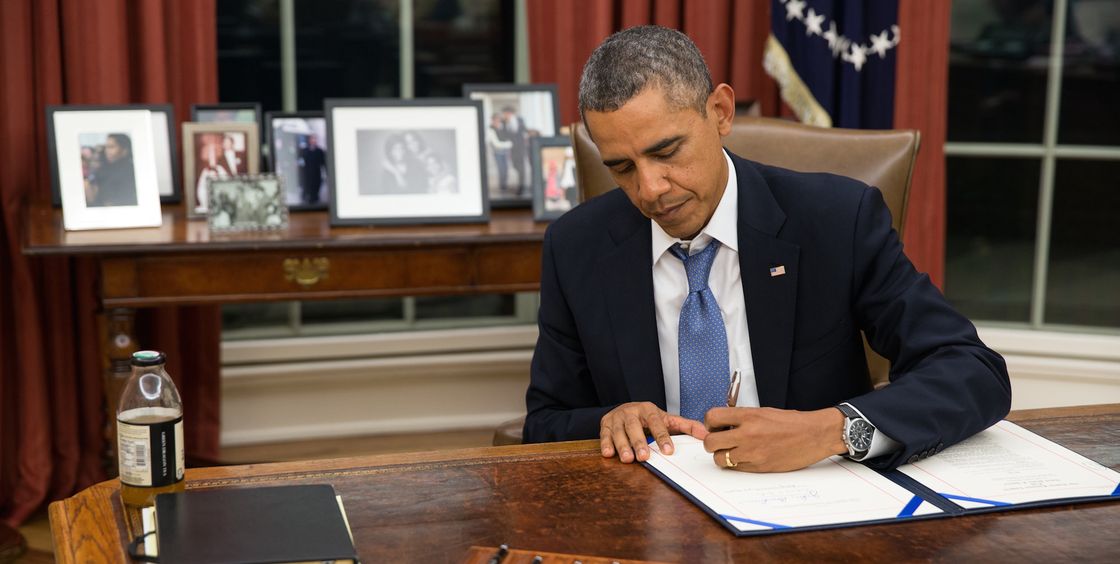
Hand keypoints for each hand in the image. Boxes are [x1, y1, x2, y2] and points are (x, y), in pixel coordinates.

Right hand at [600, 402, 708, 462]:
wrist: (626, 409)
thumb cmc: (649, 418)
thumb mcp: (667, 419)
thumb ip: (686, 426)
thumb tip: (706, 434)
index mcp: (648, 409)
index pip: (656, 422)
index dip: (662, 437)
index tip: (668, 451)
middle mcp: (631, 411)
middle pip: (634, 426)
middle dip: (639, 442)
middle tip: (644, 457)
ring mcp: (616, 417)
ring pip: (618, 431)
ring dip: (622, 445)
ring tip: (628, 459)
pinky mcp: (604, 424)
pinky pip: (604, 434)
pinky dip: (606, 443)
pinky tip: (609, 453)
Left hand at [703, 407, 846, 471]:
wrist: (815, 435)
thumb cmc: (792, 422)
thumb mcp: (763, 412)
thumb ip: (742, 418)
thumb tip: (723, 425)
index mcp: (748, 416)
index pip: (712, 418)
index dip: (710, 423)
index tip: (715, 426)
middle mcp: (747, 434)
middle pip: (710, 442)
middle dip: (712, 442)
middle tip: (721, 441)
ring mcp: (752, 453)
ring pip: (720, 459)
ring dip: (723, 456)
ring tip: (734, 451)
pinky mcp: (759, 467)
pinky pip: (736, 468)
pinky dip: (737, 464)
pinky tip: (747, 457)